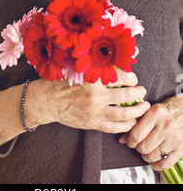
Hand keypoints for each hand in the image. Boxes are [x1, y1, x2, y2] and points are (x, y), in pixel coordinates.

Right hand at [26, 70, 149, 134]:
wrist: (46, 100)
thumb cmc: (61, 81)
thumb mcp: (78, 69)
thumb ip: (95, 67)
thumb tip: (115, 63)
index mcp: (94, 78)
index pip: (122, 77)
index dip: (132, 78)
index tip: (134, 79)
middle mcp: (96, 95)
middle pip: (127, 96)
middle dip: (139, 94)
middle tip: (143, 92)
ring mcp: (95, 111)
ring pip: (124, 114)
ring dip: (137, 111)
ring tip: (143, 107)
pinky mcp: (92, 123)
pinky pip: (114, 127)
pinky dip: (125, 125)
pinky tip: (131, 122)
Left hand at [119, 94, 182, 170]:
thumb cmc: (166, 110)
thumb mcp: (150, 110)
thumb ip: (136, 123)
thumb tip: (122, 139)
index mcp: (155, 114)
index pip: (136, 135)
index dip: (129, 141)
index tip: (129, 141)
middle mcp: (165, 126)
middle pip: (143, 147)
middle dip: (138, 148)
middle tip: (138, 145)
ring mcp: (174, 138)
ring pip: (152, 156)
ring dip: (146, 156)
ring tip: (147, 151)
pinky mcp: (180, 148)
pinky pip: (165, 163)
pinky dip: (157, 165)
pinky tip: (154, 160)